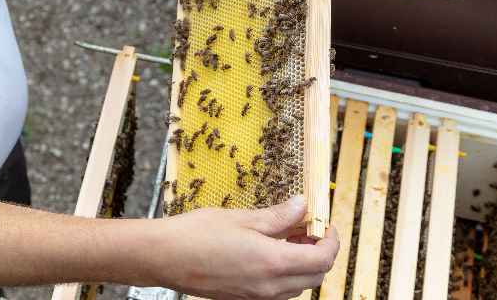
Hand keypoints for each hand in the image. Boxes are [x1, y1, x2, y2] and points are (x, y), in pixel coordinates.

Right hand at [157, 196, 339, 299]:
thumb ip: (277, 216)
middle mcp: (269, 288)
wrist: (164, 257)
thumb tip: (303, 206)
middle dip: (320, 252)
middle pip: (315, 276)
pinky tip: (269, 252)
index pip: (322, 259)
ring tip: (289, 237)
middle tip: (309, 228)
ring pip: (298, 286)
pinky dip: (285, 274)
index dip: (331, 241)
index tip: (326, 223)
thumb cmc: (197, 234)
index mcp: (273, 263)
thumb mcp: (241, 217)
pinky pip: (278, 292)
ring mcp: (256, 298)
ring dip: (303, 264)